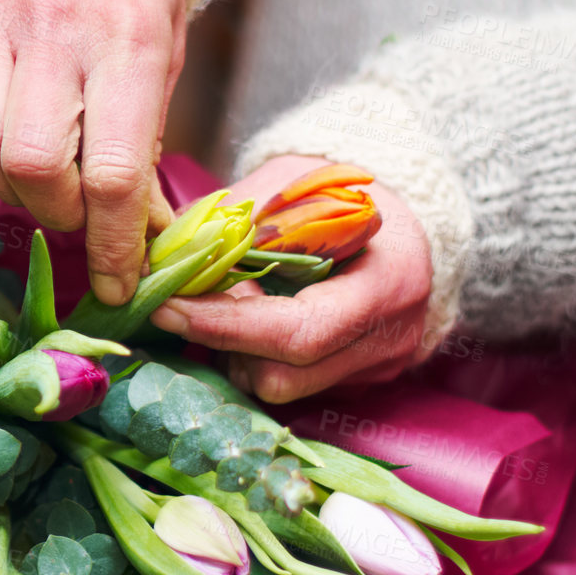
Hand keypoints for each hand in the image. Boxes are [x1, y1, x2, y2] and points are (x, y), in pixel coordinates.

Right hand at [0, 0, 187, 304]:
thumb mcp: (162, 45)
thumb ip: (147, 133)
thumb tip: (138, 230)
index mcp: (129, 40)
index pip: (114, 170)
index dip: (112, 243)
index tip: (116, 283)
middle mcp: (56, 30)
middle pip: (34, 166)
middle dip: (59, 211)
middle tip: (79, 211)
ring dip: (11, 183)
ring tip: (41, 173)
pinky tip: (7, 129)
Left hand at [150, 155, 435, 401]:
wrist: (407, 217)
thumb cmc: (346, 193)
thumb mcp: (294, 186)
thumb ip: (236, 221)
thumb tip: (168, 254)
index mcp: (386, 283)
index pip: (297, 331)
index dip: (225, 325)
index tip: (167, 306)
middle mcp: (389, 338)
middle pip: (284, 375)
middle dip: (224, 341)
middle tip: (193, 300)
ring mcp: (377, 365)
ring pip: (281, 388)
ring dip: (237, 353)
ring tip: (231, 304)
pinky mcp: (360, 378)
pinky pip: (294, 384)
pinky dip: (257, 356)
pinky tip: (253, 319)